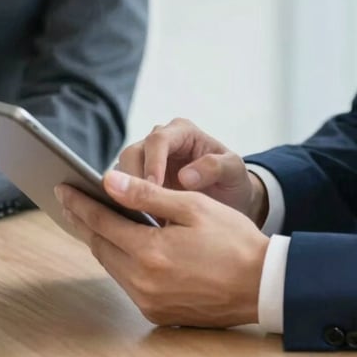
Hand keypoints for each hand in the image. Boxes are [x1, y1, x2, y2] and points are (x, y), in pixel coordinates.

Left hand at [56, 171, 269, 327]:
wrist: (262, 284)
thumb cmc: (233, 239)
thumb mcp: (191, 206)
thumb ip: (147, 194)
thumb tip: (109, 181)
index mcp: (150, 252)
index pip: (102, 222)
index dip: (80, 203)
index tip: (63, 188)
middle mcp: (143, 282)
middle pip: (100, 246)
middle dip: (83, 220)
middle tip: (69, 200)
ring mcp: (149, 302)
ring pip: (111, 264)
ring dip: (100, 240)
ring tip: (90, 217)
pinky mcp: (158, 313)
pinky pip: (127, 281)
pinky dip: (119, 259)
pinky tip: (120, 244)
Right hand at [118, 118, 267, 223]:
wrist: (229, 200)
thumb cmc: (231, 181)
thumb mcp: (233, 171)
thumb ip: (216, 166)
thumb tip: (185, 177)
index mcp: (182, 132)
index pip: (158, 140)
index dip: (153, 162)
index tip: (154, 187)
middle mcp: (160, 142)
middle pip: (133, 153)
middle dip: (133, 180)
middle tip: (140, 208)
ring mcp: (147, 161)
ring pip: (122, 171)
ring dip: (127, 195)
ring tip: (140, 220)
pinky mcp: (139, 182)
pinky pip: (124, 189)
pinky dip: (126, 204)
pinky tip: (137, 224)